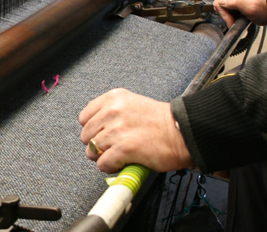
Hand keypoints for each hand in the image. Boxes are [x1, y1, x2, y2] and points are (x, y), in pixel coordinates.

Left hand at [78, 89, 192, 173]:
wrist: (182, 132)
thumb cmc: (162, 121)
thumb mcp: (132, 104)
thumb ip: (112, 112)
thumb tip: (97, 129)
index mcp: (113, 98)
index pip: (84, 117)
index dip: (92, 129)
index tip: (100, 134)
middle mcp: (112, 112)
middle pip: (86, 135)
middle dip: (96, 145)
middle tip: (110, 148)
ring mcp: (116, 130)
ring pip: (92, 150)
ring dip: (103, 157)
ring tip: (117, 156)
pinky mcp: (123, 148)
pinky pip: (103, 163)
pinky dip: (110, 167)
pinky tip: (121, 163)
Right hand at [213, 0, 266, 26]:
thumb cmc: (264, 9)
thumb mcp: (250, 7)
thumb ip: (235, 2)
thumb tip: (221, 0)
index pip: (219, 1)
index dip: (224, 13)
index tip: (231, 20)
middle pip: (220, 4)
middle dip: (226, 14)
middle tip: (234, 20)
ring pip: (223, 6)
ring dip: (228, 15)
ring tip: (237, 18)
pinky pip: (227, 7)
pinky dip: (231, 13)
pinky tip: (237, 15)